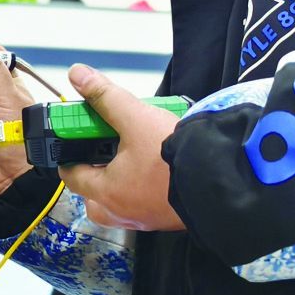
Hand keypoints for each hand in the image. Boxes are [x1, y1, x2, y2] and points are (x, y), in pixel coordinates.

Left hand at [58, 65, 185, 231]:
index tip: (77, 139)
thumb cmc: (174, 156)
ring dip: (123, 181)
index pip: (72, 176)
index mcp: (105, 192)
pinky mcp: (168, 219)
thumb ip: (105, 97)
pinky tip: (160, 167)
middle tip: (108, 148)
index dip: (71, 154)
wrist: (223, 181)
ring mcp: (146, 219)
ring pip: (121, 202)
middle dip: (97, 172)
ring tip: (138, 154)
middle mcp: (121, 213)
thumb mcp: (136, 118)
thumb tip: (78, 75)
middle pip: (95, 194)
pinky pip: (146, 204)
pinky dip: (146, 188)